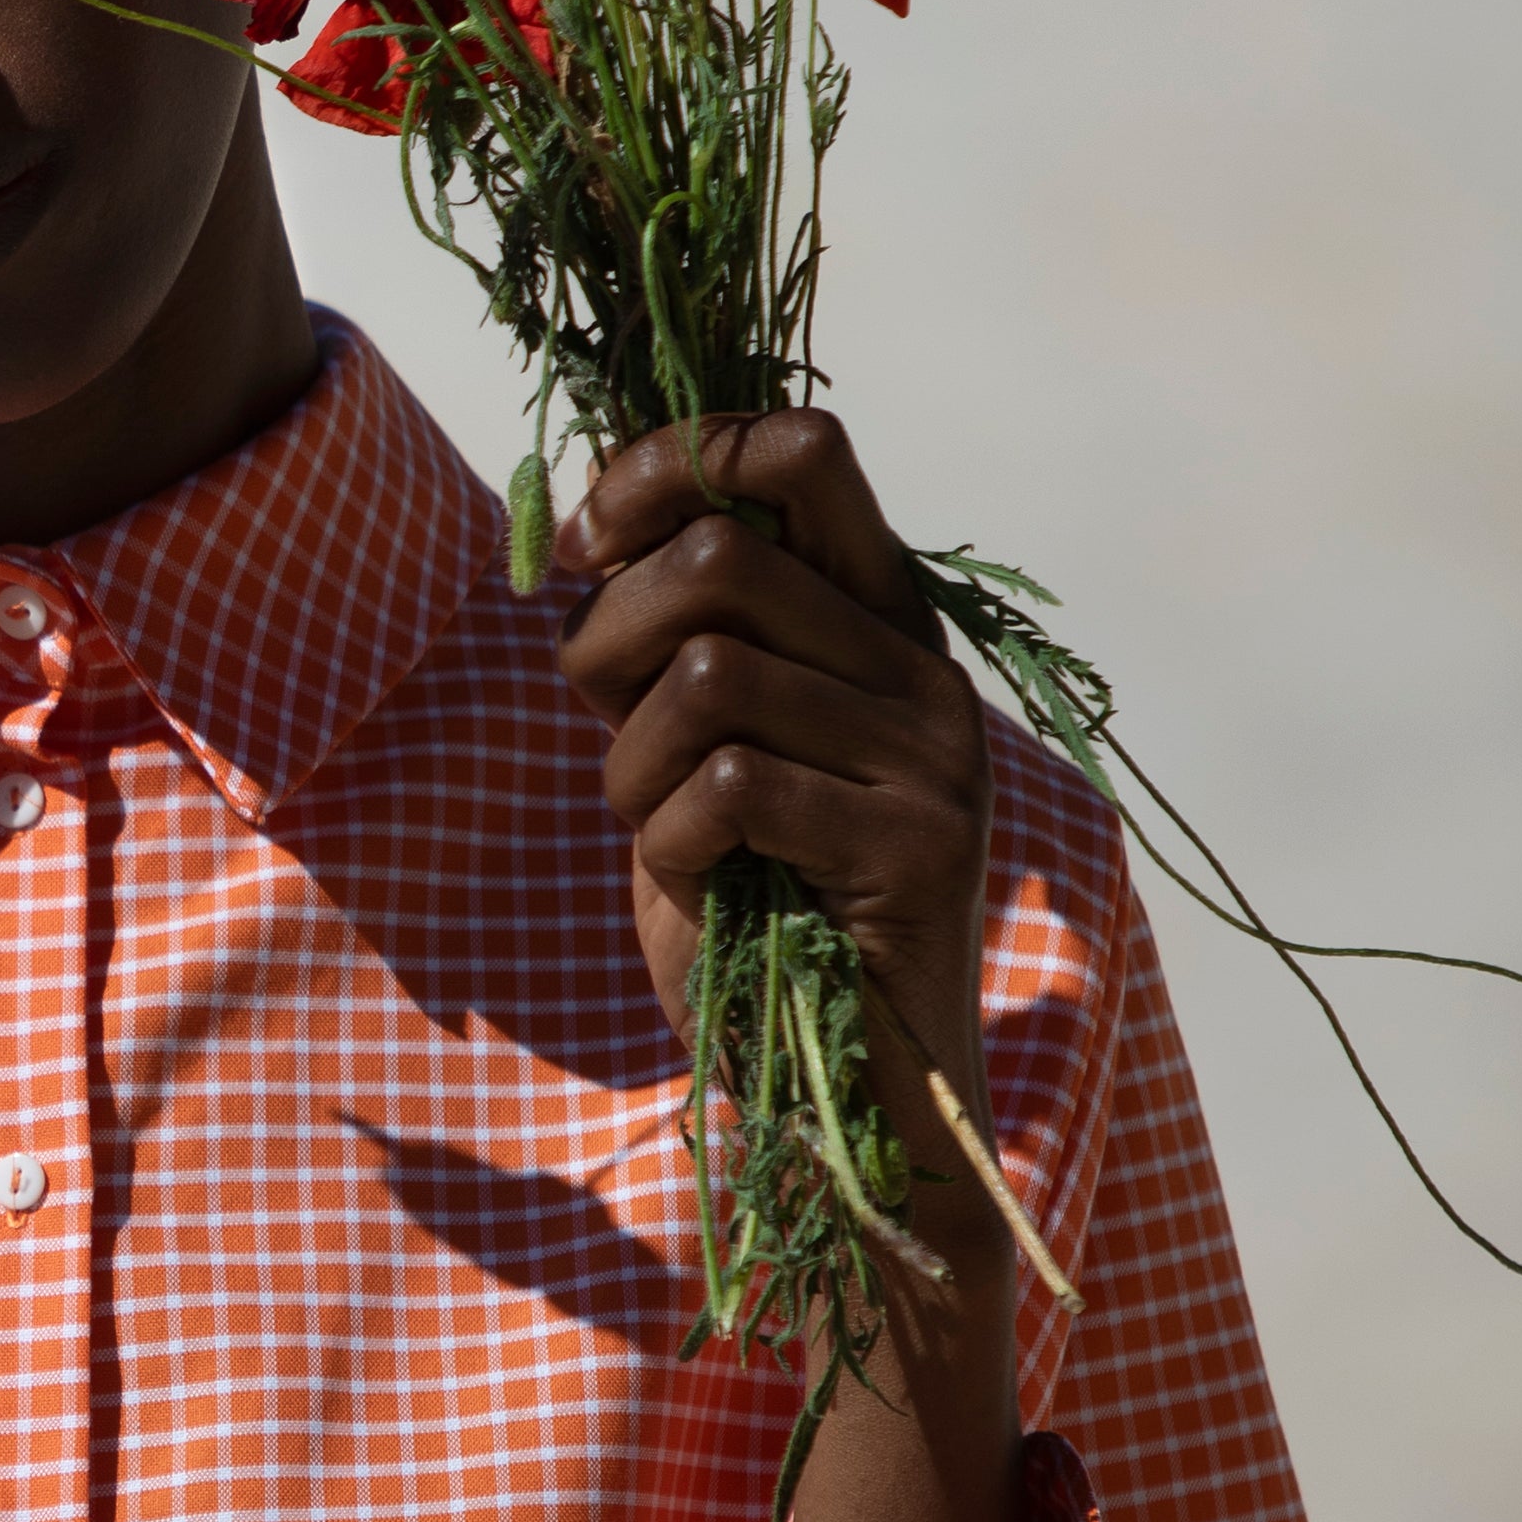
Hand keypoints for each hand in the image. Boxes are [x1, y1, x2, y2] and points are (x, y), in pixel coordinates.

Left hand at [551, 413, 997, 1171]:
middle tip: (604, 720)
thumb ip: (677, 628)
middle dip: (611, 637)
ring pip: (710, 678)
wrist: (846, 1077)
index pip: (801, 444)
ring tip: (657, 822)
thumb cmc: (753, 896)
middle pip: (724, 556)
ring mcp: (933, 756)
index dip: (670, 464)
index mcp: (878, 613)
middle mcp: (923, 667)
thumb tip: (588, 514)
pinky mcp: (915, 848)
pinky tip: (694, 878)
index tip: (589, 543)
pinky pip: (729, 790)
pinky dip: (666, 840)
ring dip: (630, 764)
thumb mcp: (703, 736)